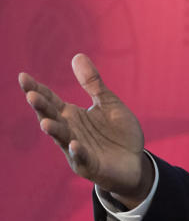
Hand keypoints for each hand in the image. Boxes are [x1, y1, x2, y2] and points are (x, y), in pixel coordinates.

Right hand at [19, 54, 152, 206]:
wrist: (134, 162)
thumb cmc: (118, 134)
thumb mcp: (108, 104)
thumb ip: (93, 84)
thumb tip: (77, 55)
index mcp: (71, 115)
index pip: (50, 99)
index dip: (37, 88)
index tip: (23, 76)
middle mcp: (68, 130)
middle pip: (50, 116)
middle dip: (41, 107)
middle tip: (32, 94)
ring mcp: (76, 149)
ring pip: (61, 138)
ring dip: (54, 130)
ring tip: (45, 122)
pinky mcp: (89, 165)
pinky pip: (81, 158)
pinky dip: (77, 151)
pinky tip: (74, 144)